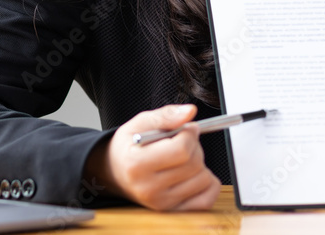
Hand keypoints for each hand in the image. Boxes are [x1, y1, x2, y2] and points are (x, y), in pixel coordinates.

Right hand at [84, 104, 220, 210]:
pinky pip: (206, 200)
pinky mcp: (172, 211)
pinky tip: (194, 174)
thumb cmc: (129, 146)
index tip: (184, 129)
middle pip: (194, 164)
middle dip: (195, 147)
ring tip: (184, 158)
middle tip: (184, 141)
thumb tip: (190, 112)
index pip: (181, 150)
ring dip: (201, 164)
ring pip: (203, 180)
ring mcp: (161, 203)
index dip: (188, 134)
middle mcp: (148, 189)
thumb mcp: (141, 123)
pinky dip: (208, 184)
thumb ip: (166, 115)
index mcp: (137, 164)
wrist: (116, 171)